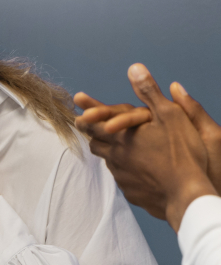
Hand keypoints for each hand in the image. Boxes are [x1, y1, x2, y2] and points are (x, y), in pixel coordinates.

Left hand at [74, 64, 215, 230]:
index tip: (77, 114)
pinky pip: (121, 178)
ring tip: (111, 147)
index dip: (85, 117)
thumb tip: (134, 68)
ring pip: (107, 161)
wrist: (187, 196)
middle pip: (95, 144)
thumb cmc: (181, 153)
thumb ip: (149, 91)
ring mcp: (122, 176)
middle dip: (92, 135)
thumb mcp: (169, 115)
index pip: (93, 124)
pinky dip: (124, 171)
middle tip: (89, 128)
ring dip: (108, 153)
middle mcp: (116, 156)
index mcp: (120, 136)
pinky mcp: (131, 192)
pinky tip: (134, 170)